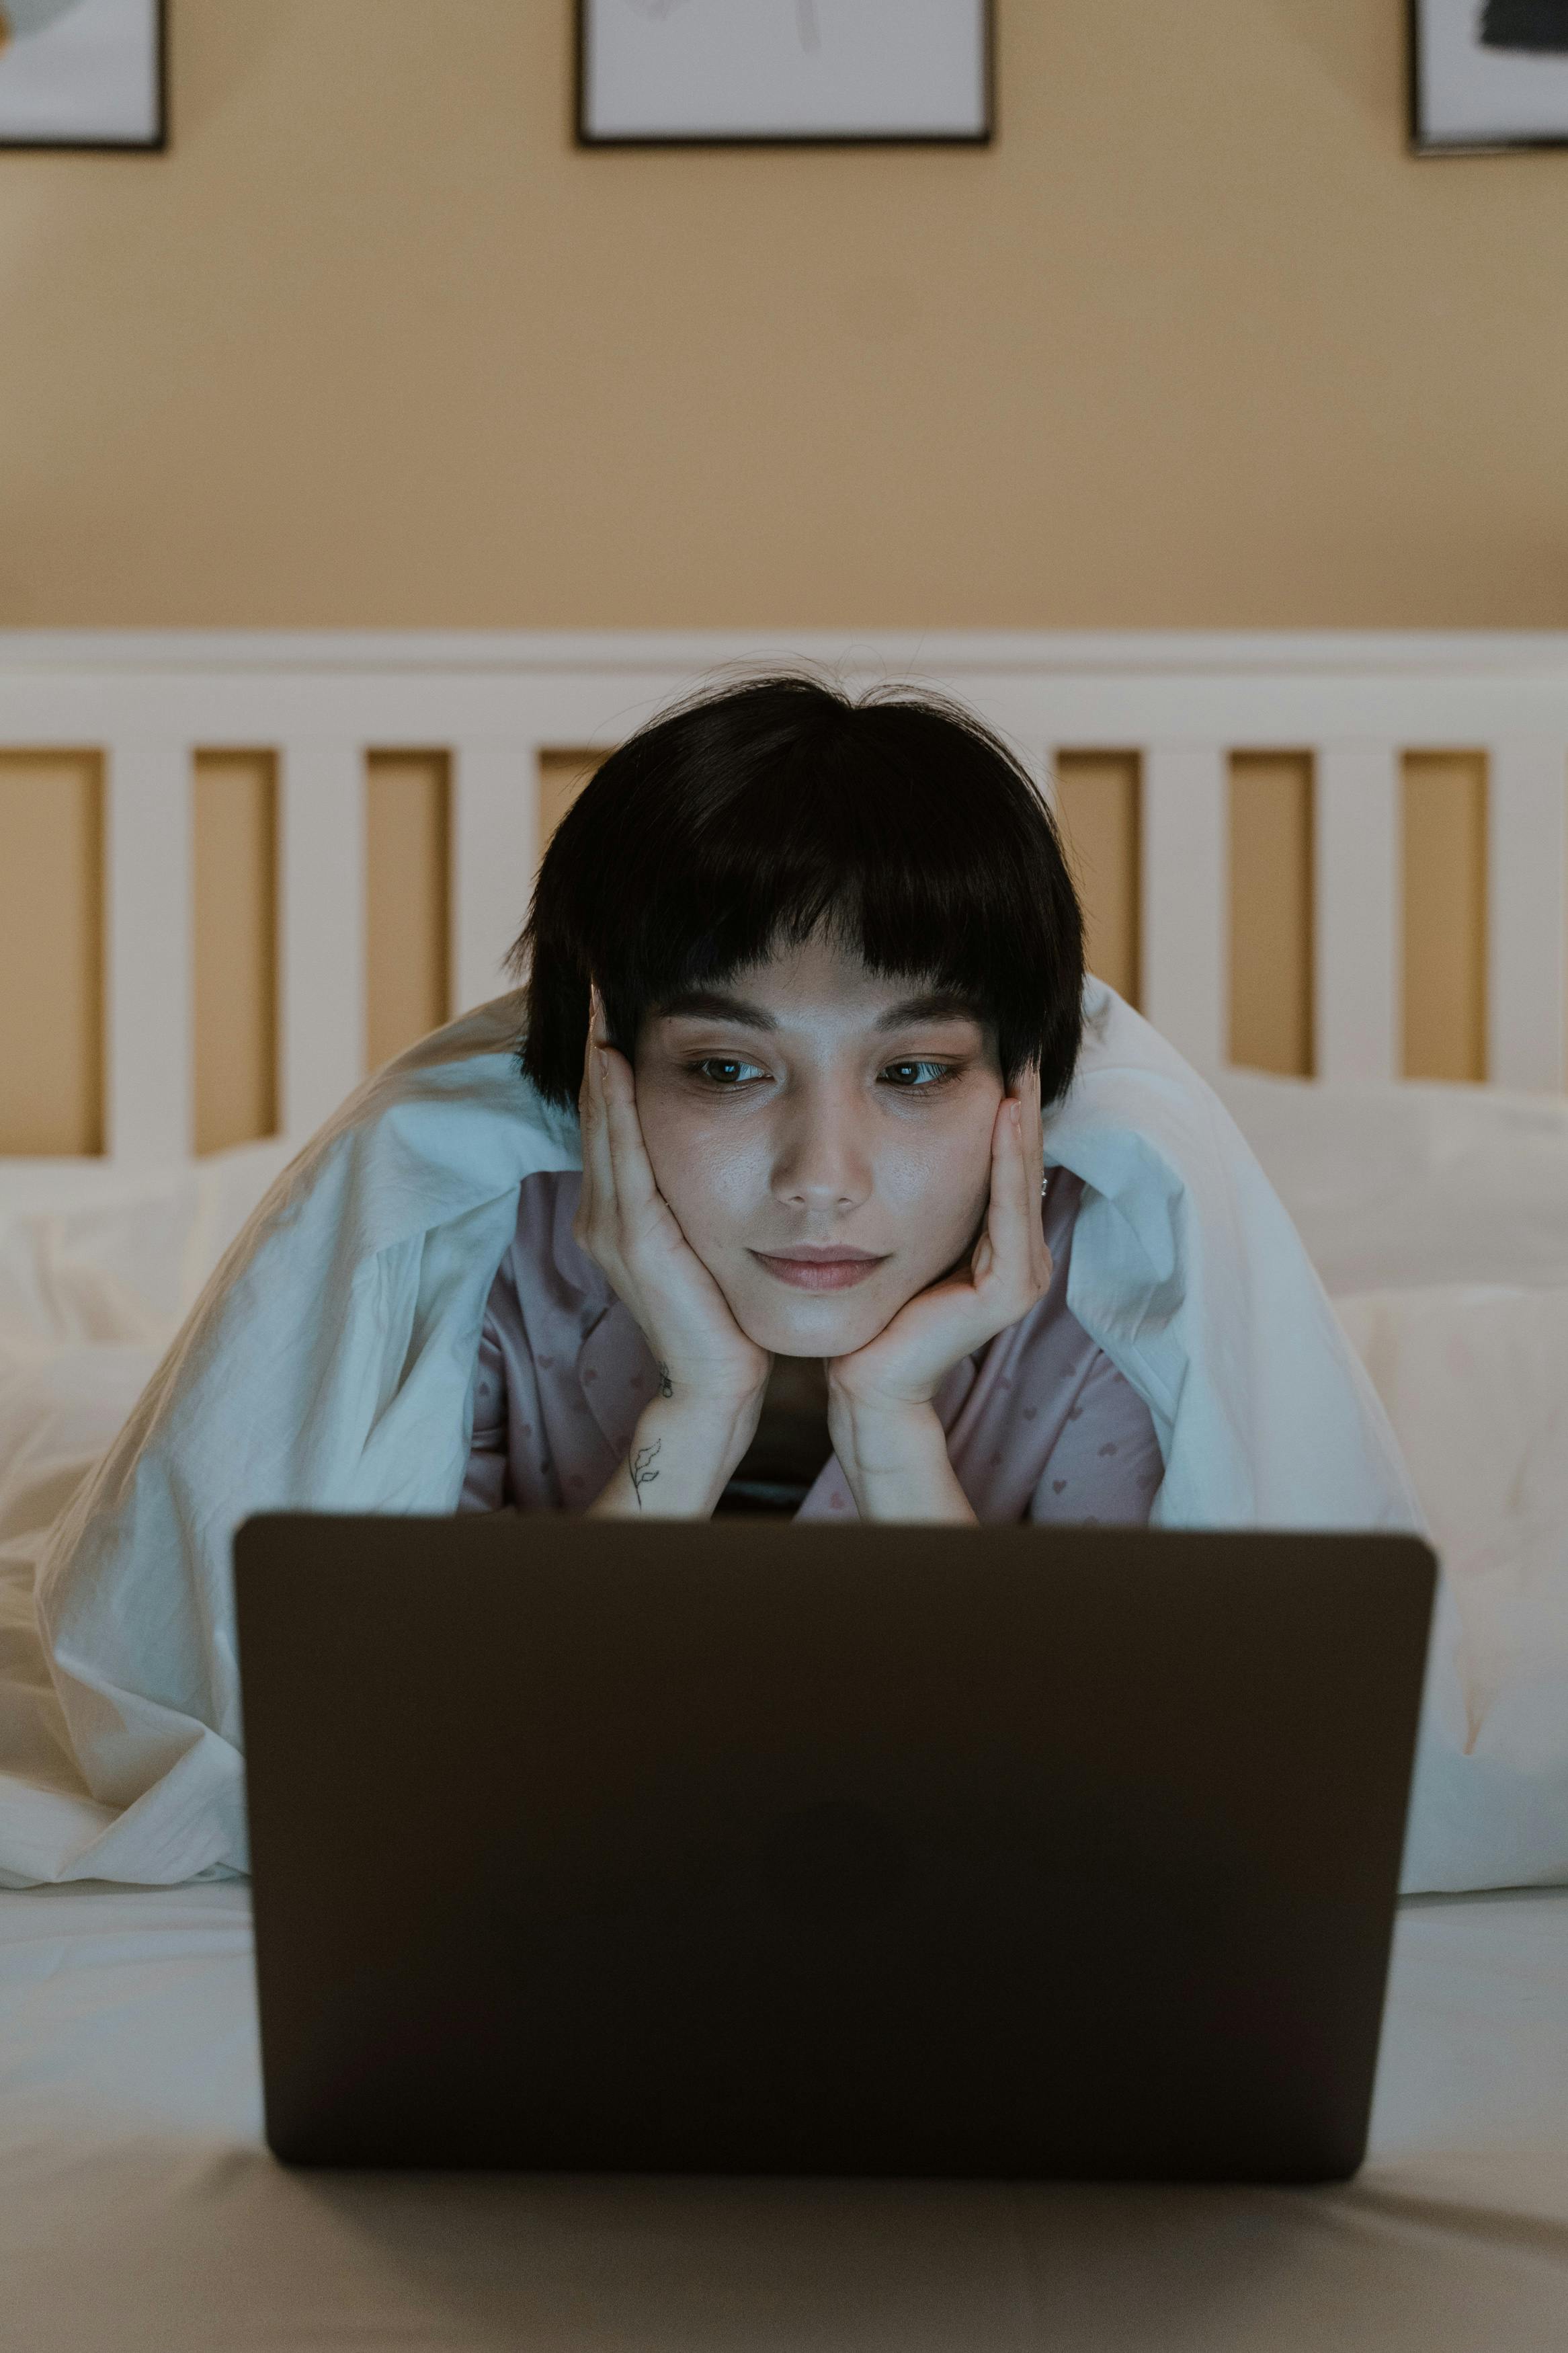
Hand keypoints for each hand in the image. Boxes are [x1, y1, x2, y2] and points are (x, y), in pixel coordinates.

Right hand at [575, 987, 770, 1409]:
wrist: (721, 1385)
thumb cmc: (725, 1310)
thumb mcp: (708, 1233)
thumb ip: (698, 1187)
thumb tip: (728, 1124)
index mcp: (620, 1209)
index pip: (609, 1116)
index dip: (606, 1057)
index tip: (613, 993)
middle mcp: (603, 1215)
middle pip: (596, 1111)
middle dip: (595, 1042)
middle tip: (596, 974)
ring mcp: (610, 1229)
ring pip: (602, 1127)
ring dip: (599, 1063)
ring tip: (601, 1001)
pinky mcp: (634, 1245)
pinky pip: (622, 1160)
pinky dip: (614, 1108)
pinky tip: (614, 1062)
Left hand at [823, 1066, 1050, 1524]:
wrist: (863, 1377)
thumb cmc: (870, 1305)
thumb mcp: (894, 1228)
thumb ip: (910, 1186)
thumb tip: (889, 1116)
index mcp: (998, 1240)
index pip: (1005, 1159)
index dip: (1005, 1106)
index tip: (996, 1047)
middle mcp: (1019, 1253)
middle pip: (1021, 1163)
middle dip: (1019, 1102)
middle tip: (1015, 1041)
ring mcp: (1020, 1275)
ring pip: (1020, 1182)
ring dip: (1019, 1124)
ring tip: (1014, 1069)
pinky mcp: (1008, 1293)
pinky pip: (1009, 1217)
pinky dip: (1004, 1165)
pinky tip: (999, 1119)